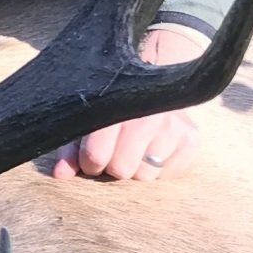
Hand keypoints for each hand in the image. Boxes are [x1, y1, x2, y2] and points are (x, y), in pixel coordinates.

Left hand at [50, 22, 209, 183]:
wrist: (151, 76)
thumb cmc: (111, 104)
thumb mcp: (86, 119)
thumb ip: (70, 148)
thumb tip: (61, 175)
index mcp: (115, 107)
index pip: (96, 157)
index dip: (89, 163)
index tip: (91, 157)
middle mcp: (148, 115)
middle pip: (122, 170)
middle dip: (113, 167)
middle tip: (114, 153)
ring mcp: (173, 126)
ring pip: (146, 175)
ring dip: (137, 168)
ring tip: (134, 149)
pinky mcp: (191, 137)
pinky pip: (170, 173)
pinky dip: (160, 168)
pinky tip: (154, 149)